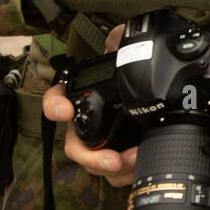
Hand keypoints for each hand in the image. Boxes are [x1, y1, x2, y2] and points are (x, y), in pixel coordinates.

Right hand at [41, 24, 137, 186]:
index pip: (56, 101)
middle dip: (91, 156)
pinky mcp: (117, 157)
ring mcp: (99, 144)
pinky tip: (140, 166)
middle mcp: (84, 124)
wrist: (153, 101)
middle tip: (112, 159)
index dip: (55, 106)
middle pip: (75, 146)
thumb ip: (120, 44)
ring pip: (95, 164)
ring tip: (133, 161)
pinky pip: (115, 173)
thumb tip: (118, 36)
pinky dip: (126, 173)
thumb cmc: (131, 78)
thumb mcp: (126, 59)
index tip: (65, 111)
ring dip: (112, 168)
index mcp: (81, 99)